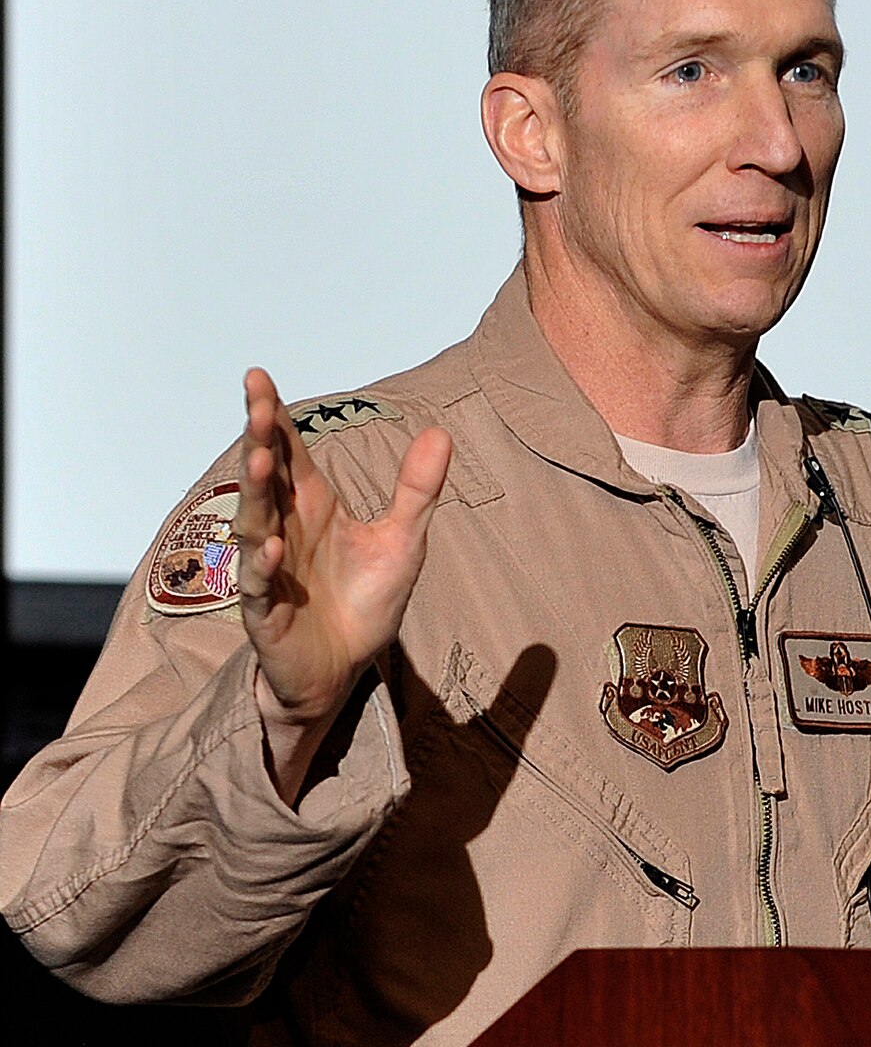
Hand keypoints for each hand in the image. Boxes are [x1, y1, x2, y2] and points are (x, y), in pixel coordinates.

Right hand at [234, 367, 452, 798]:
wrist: (345, 669)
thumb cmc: (364, 603)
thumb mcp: (402, 542)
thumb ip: (416, 490)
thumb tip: (441, 432)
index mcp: (312, 508)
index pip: (289, 454)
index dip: (273, 418)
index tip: (259, 378)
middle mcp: (283, 530)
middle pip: (266, 478)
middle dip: (259, 440)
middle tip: (258, 403)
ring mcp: (270, 570)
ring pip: (254, 524)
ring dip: (255, 493)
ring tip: (261, 459)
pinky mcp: (267, 612)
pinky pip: (260, 586)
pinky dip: (265, 565)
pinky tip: (273, 545)